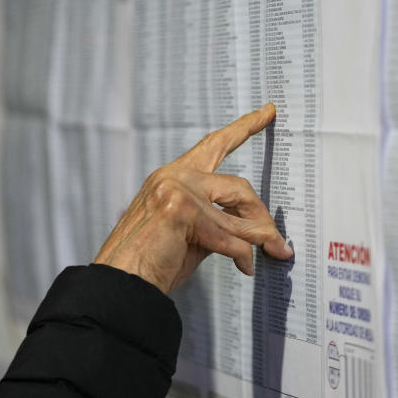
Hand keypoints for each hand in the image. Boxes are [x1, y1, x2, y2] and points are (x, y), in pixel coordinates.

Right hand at [94, 103, 293, 293]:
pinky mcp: (180, 211)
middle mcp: (172, 176)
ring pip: (239, 211)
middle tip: (276, 240)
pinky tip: (244, 267)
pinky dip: (242, 255)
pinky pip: (230, 236)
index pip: (214, 145)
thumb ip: (218, 222)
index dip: (244, 127)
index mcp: (171, 177)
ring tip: (272, 252)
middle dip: (261, 215)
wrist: (120, 284)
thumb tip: (257, 232)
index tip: (267, 112)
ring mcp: (175, 190)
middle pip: (238, 185)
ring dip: (260, 237)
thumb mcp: (192, 236)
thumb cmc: (148, 264)